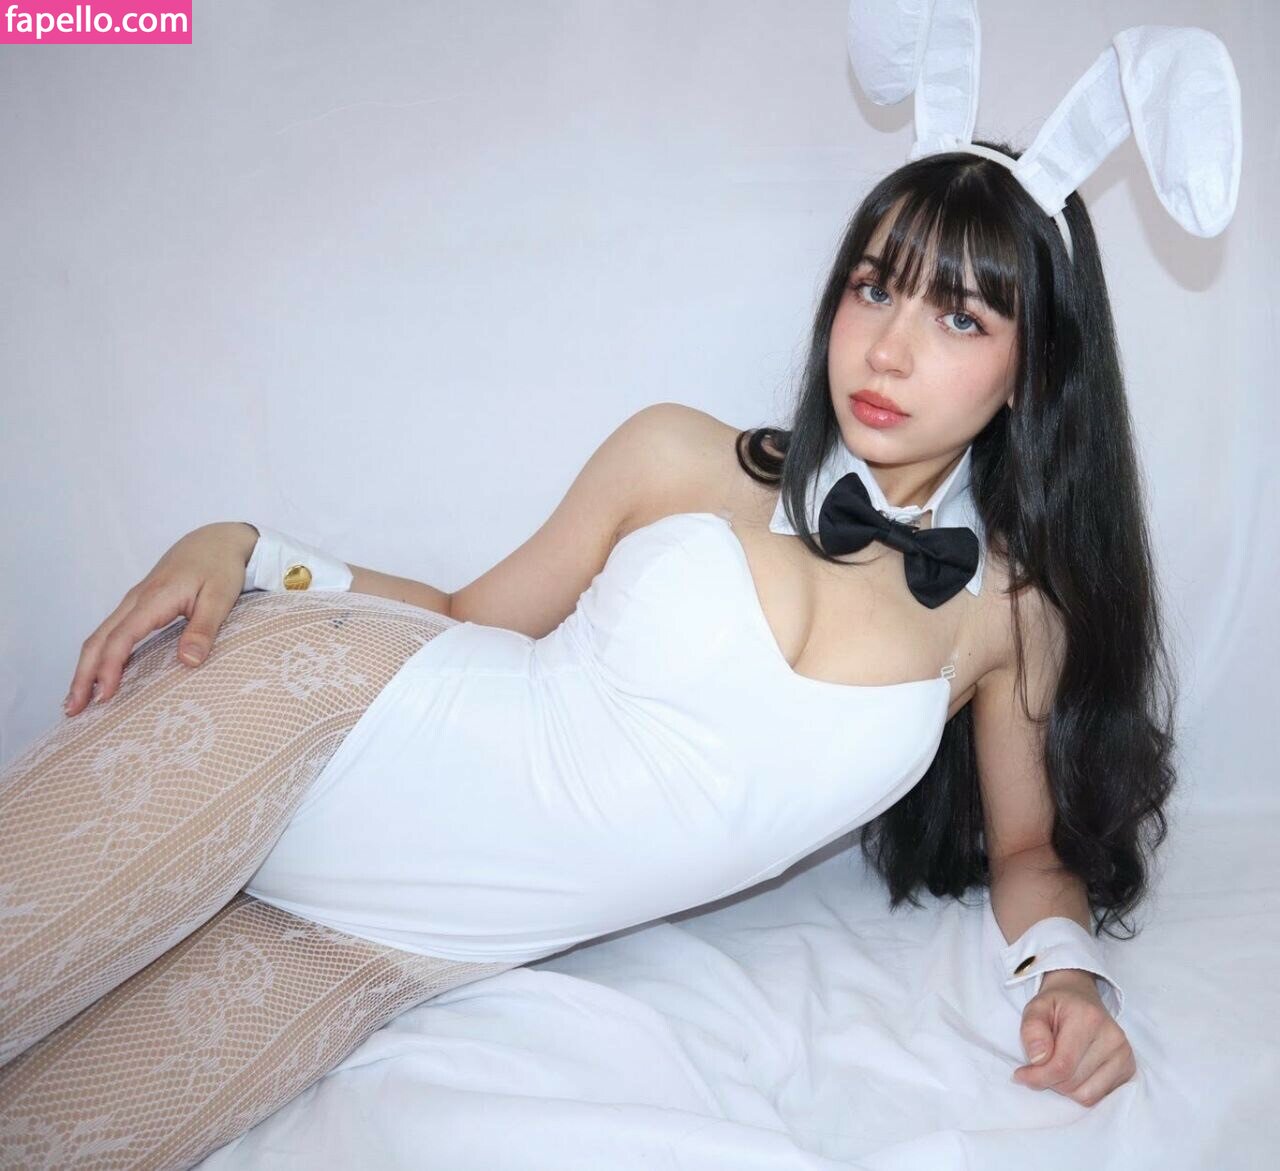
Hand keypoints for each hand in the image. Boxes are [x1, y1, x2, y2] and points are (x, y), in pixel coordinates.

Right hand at [64, 522, 259, 715]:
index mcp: (154, 599)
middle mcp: (136, 600)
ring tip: (77, 701)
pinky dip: (99, 655)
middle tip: (73, 710)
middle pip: (98, 640)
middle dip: (82, 676)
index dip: (109, 668)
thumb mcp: (221, 598)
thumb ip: (204, 629)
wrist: (216, 540)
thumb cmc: (220, 567)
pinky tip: (98, 674)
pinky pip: (111, 632)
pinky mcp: (138, 605)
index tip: (105, 697)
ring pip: (100, 636)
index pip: (121, 638)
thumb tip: (188, 662)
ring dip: (85, 668)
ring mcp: (134, 602)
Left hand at [1011, 968, 1136, 1105]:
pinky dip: (1081, 1091)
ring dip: (1065, 1088)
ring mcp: (1125, 1055)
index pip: (1061, 1065)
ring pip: (1086, 1096)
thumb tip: (1038, 1059)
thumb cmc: (1056, 1006)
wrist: (1081, 997)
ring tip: (1059, 1065)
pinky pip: (1099, 1097)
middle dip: (1050, 1080)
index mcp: (1089, 1019)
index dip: (1037, 1076)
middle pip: (1072, 1084)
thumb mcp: (1035, 1008)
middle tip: (1041, 1064)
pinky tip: (1075, 1072)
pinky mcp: (1128, 1069)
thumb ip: (1032, 1031)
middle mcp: (1113, 1038)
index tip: (1021, 1074)